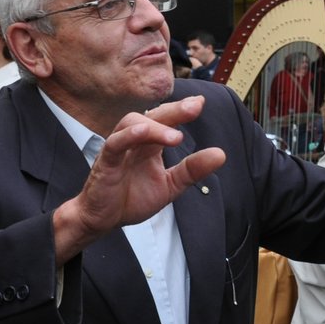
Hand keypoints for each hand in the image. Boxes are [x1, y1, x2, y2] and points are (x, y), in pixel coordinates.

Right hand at [51, 96, 225, 259]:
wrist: (103, 221)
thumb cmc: (132, 199)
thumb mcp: (170, 186)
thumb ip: (192, 170)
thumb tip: (221, 154)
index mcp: (150, 145)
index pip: (166, 121)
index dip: (181, 110)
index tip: (200, 102)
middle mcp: (134, 142)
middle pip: (152, 116)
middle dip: (173, 110)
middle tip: (194, 107)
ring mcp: (119, 149)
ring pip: (132, 123)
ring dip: (154, 126)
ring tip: (176, 136)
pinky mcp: (105, 162)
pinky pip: (115, 143)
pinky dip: (128, 135)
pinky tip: (143, 132)